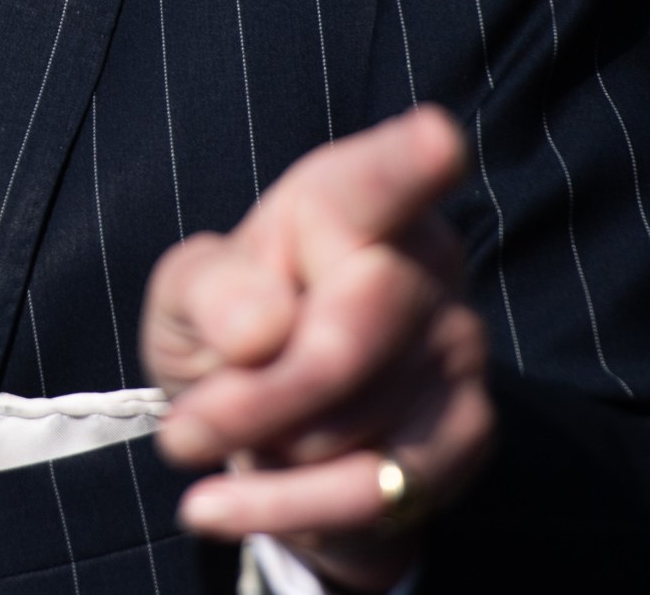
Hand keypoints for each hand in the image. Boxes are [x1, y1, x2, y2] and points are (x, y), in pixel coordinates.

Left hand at [139, 105, 494, 592]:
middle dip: (254, 401)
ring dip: (266, 450)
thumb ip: (208, 291)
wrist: (267, 433)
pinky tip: (218, 507)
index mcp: (345, 203)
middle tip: (182, 433)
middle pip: (346, 339)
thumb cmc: (228, 329)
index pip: (376, 183)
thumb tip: (261, 327)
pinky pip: (371, 491)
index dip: (405, 165)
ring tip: (240, 436)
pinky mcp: (468, 432)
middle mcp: (422, 262)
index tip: (436, 143)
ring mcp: (458, 345)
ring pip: (348, 426)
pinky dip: (284, 507)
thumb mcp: (184, 301)